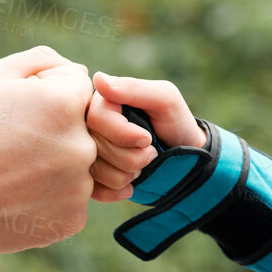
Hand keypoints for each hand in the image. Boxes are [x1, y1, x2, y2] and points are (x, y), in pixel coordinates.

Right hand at [0, 46, 97, 266]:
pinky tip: (16, 195)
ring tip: (11, 172)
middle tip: (13, 145)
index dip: (46, 95)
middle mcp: (82, 146)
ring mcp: (79, 188)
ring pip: (79, 165)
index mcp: (65, 104)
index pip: (79, 87)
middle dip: (55, 131)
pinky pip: (71, 198)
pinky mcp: (72, 220)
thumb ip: (43, 62)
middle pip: (83, 128)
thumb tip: (80, 73)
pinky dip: (50, 197)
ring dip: (54, 165)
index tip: (17, 113)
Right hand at [86, 72, 205, 202]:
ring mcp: (88, 153)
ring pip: (94, 171)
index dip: (123, 135)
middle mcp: (88, 126)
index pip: (96, 118)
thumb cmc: (175, 121)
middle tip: (150, 153)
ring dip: (125, 175)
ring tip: (143, 167)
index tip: (147, 139)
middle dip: (130, 158)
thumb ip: (134, 89)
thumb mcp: (164, 99)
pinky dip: (116, 192)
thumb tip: (98, 79)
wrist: (184, 158)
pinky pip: (92, 191)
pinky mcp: (91, 177)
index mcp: (102, 102)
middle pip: (94, 148)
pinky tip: (131, 185)